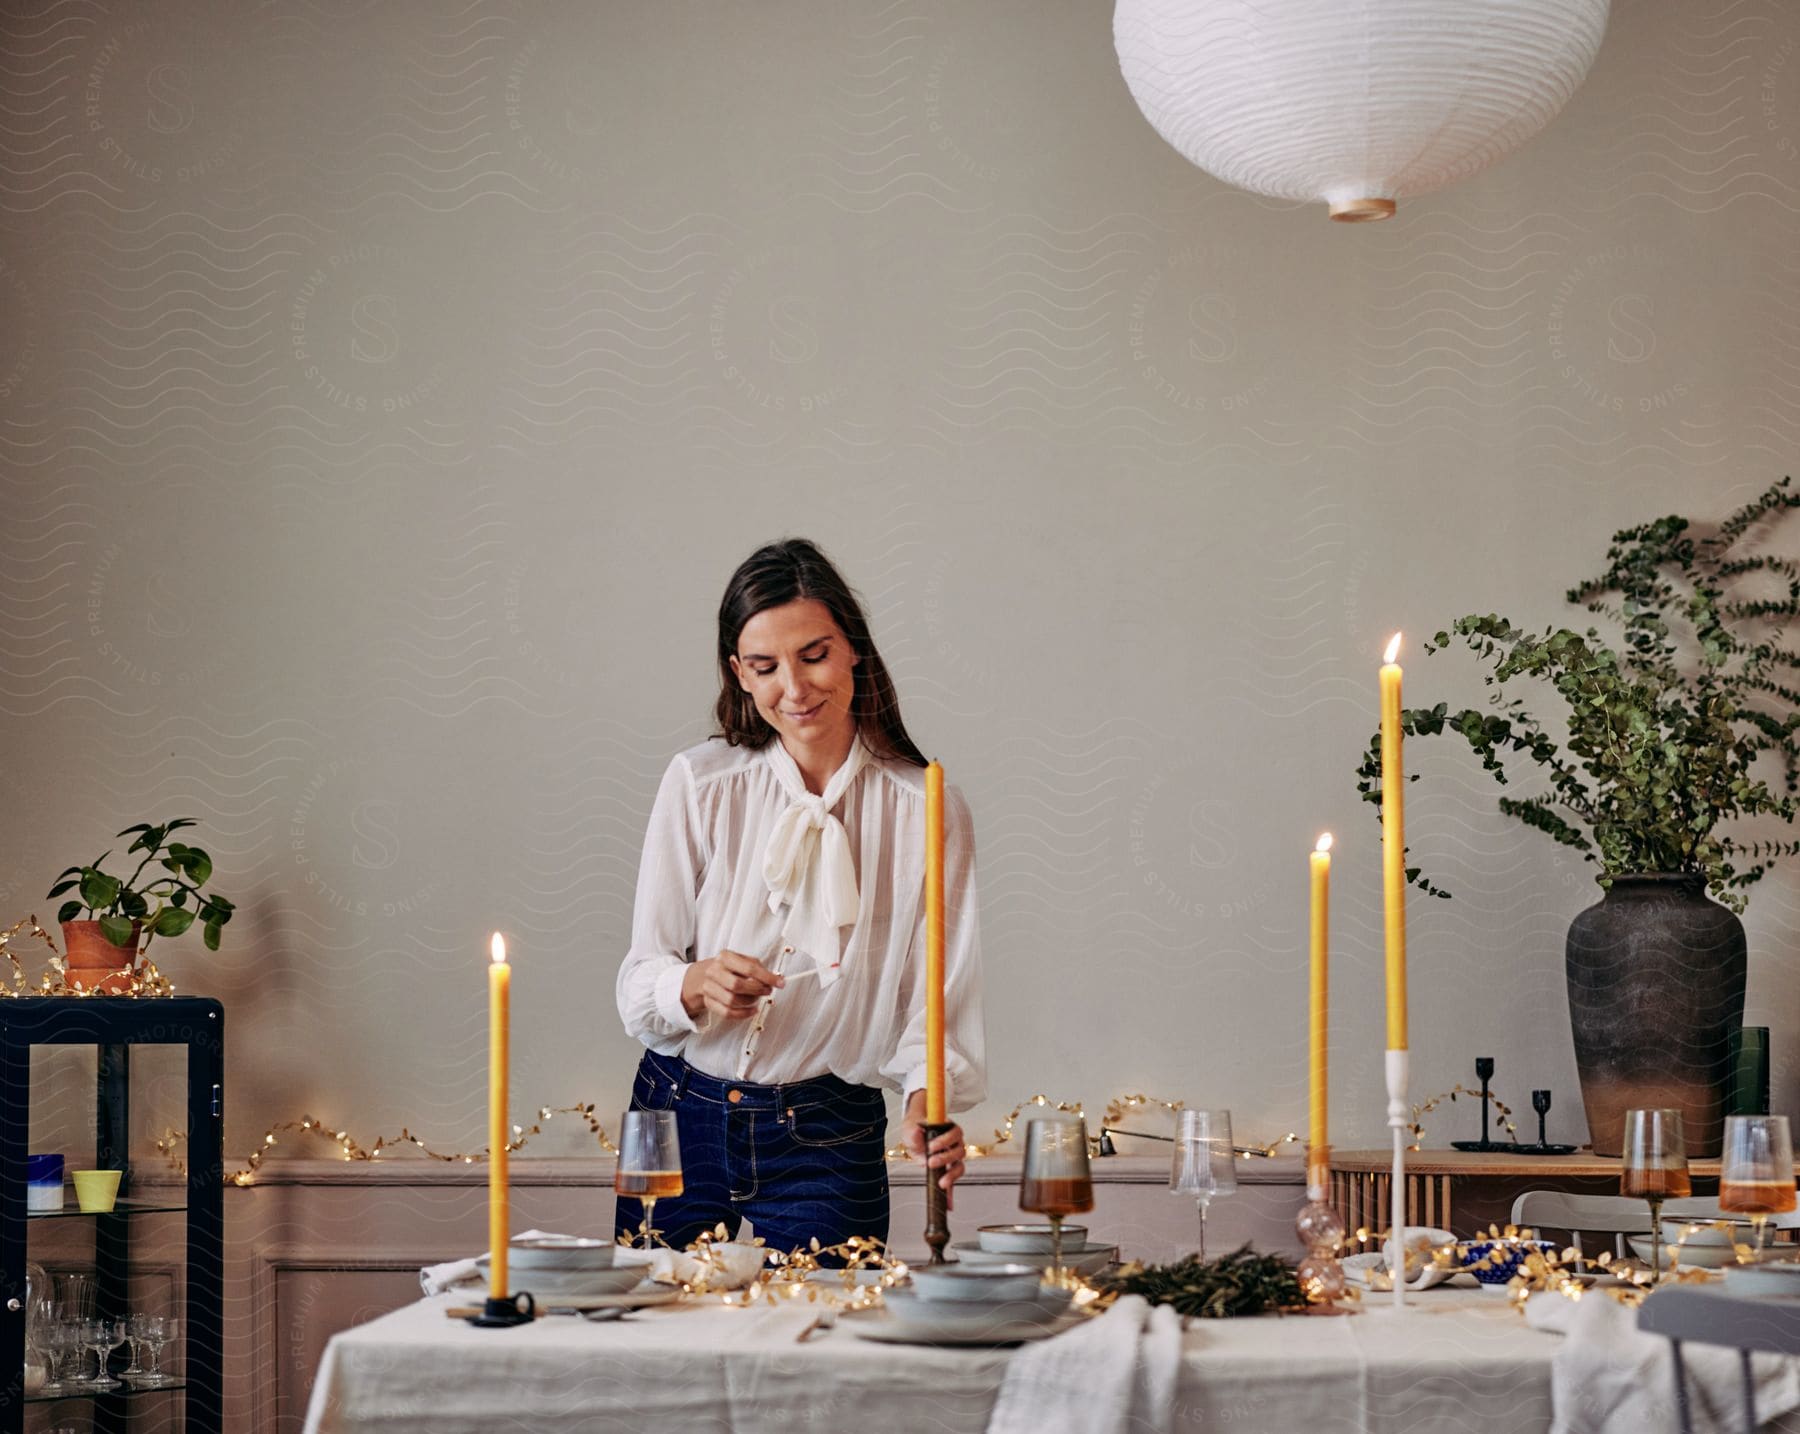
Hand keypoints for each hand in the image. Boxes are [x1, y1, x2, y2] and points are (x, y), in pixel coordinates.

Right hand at [681, 950, 783, 1021]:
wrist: (703, 975)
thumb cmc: (728, 968)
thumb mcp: (741, 960)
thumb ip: (758, 968)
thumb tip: (775, 978)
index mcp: (725, 957)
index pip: (748, 968)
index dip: (767, 977)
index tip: (779, 983)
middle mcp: (714, 971)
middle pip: (737, 985)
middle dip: (756, 990)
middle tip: (767, 991)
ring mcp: (709, 987)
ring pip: (732, 1001)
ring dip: (750, 1002)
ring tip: (758, 998)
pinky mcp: (708, 1002)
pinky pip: (727, 1013)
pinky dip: (743, 1014)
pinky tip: (752, 1010)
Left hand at [901, 1091, 966, 1208]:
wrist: (915, 1134)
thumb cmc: (916, 1128)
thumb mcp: (910, 1127)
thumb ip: (913, 1132)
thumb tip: (917, 1133)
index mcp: (948, 1129)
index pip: (955, 1133)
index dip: (945, 1141)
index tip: (931, 1146)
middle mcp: (954, 1143)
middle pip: (959, 1151)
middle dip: (945, 1158)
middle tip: (931, 1162)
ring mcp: (952, 1157)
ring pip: (959, 1166)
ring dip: (951, 1175)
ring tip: (940, 1182)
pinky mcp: (948, 1170)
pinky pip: (952, 1181)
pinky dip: (951, 1193)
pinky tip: (948, 1204)